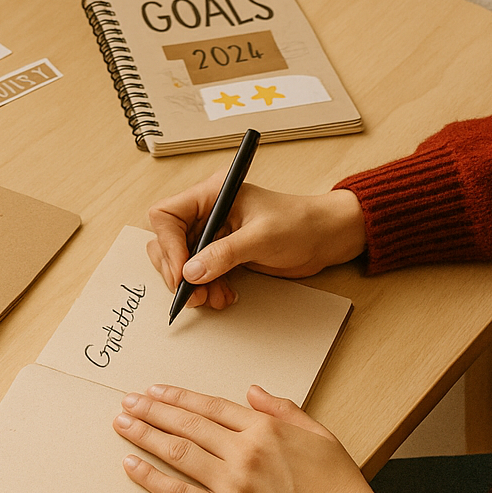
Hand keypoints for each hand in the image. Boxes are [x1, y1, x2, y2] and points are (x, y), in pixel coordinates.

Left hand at [114, 383, 383, 492]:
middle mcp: (244, 453)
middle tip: (127, 403)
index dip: (177, 398)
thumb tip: (253, 391)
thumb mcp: (319, 434)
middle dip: (152, 411)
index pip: (209, 407)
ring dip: (145, 436)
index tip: (154, 391)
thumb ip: (283, 409)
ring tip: (123, 425)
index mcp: (265, 429)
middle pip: (187, 425)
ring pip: (178, 454)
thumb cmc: (339, 487)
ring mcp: (233, 486)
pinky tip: (132, 466)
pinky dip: (152, 479)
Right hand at [147, 178, 365, 309]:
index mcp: (212, 194)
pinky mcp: (223, 253)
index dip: (168, 245)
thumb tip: (190, 272)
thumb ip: (224, 253)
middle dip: (177, 270)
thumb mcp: (261, 237)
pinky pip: (200, 273)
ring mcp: (214, 234)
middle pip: (167, 241)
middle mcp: (208, 212)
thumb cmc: (299, 224)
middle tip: (193, 294)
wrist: (325, 238)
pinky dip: (206, 288)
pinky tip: (224, 295)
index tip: (182, 272)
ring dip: (193, 284)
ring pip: (181, 262)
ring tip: (212, 298)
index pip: (167, 215)